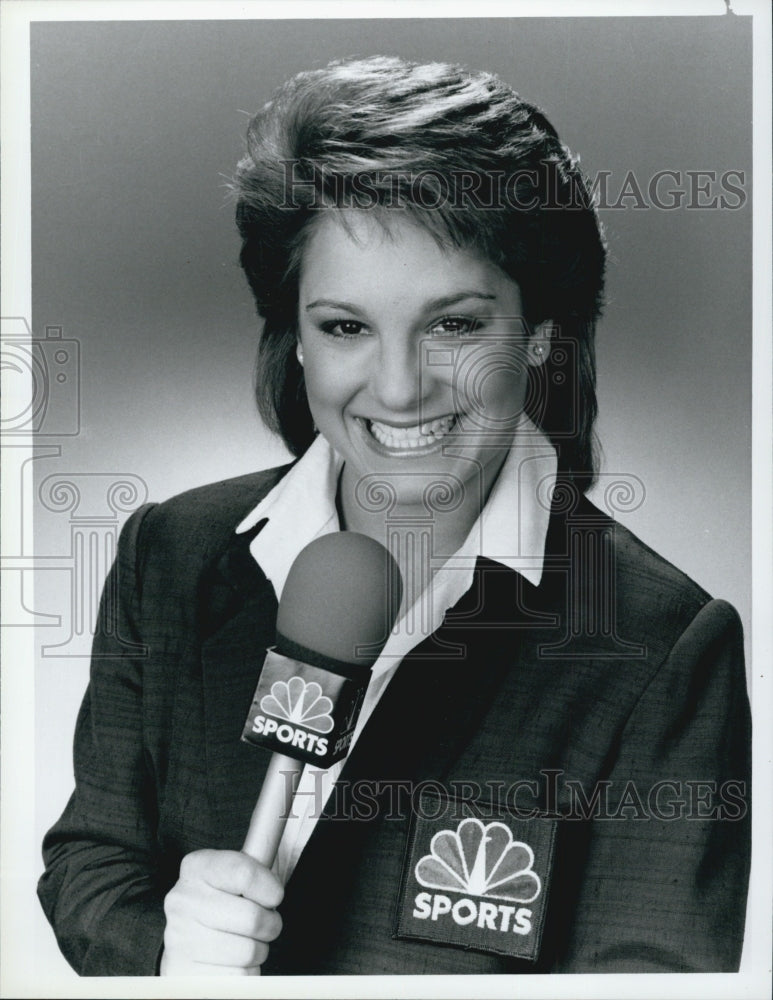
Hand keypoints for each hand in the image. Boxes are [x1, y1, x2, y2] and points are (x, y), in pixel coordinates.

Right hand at [159, 849, 282, 974]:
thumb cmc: (220, 903)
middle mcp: (182, 900)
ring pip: (249, 951)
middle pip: (252, 917)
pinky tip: (232, 961)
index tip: (274, 894)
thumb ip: (255, 863)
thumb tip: (282, 811)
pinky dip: (246, 973)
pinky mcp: (185, 973)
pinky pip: (239, 978)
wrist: (184, 941)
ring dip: (258, 950)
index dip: (269, 888)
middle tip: (264, 923)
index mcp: (197, 867)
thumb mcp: (232, 875)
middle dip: (270, 924)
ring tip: (245, 941)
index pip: (244, 872)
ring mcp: (180, 938)